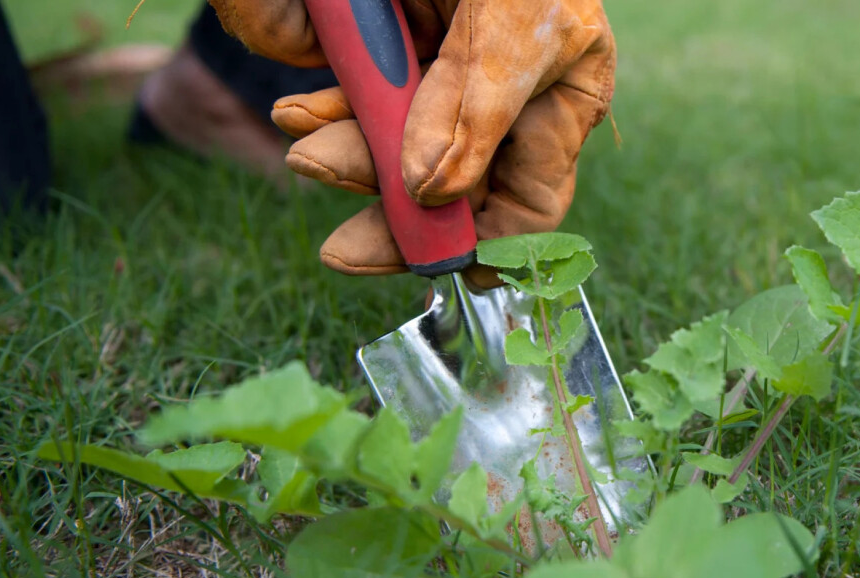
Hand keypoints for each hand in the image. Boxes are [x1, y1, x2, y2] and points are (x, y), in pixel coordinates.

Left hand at [208, 0, 614, 284]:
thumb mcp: (503, 27)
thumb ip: (472, 110)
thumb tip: (431, 194)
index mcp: (559, 95)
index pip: (528, 203)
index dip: (478, 245)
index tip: (421, 267)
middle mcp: (508, 95)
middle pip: (452, 186)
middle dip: (389, 201)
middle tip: (335, 228)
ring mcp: (448, 74)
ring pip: (398, 149)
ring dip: (348, 151)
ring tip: (302, 142)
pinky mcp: (399, 50)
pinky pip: (365, 102)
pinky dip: (332, 111)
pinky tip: (300, 112)